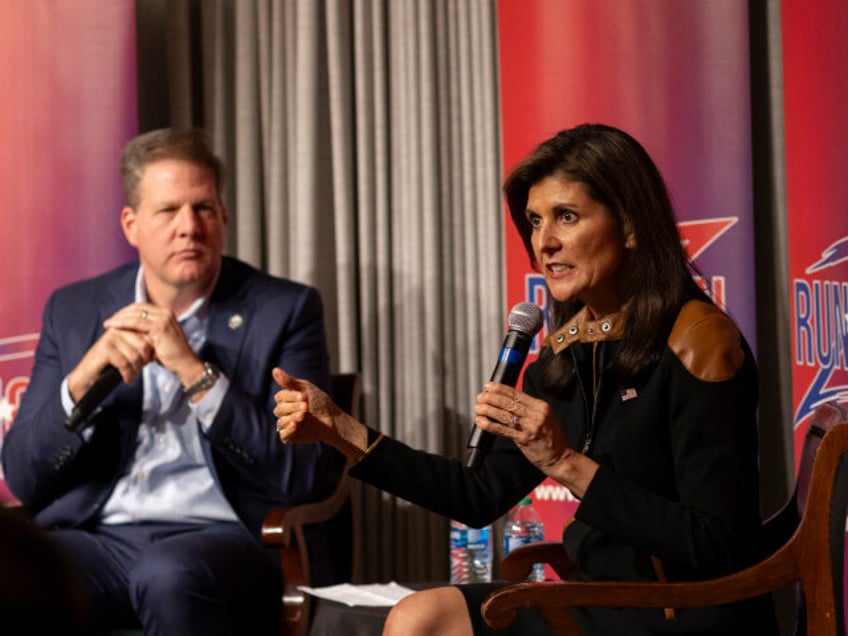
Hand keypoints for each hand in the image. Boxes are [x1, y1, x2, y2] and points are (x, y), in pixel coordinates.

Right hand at [67, 319, 154, 401]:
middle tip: (138, 370)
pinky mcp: (105, 349)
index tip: (148, 361)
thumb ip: (142, 346)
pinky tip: (128, 379)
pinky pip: (125, 362)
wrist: (88, 377)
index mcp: (125, 327)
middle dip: (144, 360)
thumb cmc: (111, 366)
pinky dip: (129, 374)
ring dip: (136, 369)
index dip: (151, 351)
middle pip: (144, 345)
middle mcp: (118, 330)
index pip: (148, 335)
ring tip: (132, 375)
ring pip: (136, 355)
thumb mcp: (130, 353)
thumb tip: (160, 344)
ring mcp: (111, 338)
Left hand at [102, 303, 203, 387]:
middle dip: (121, 313)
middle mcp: (166, 312)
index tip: (115, 319)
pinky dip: (123, 324)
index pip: (142, 307)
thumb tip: (129, 331)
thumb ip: (146, 332)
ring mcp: (164, 318)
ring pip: (135, 314)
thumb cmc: (171, 356)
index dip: (127, 312)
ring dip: (119, 318)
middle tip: (109, 321)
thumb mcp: (157, 340)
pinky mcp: (160, 326)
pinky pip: (136, 322)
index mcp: (166, 313)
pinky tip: (114, 327)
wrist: (184, 364)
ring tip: (108, 324)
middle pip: (137, 308)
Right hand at [272, 368, 367, 455]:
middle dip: (292, 407)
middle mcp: (285, 412)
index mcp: (287, 400)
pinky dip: (288, 430)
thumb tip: (274, 369)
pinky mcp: (292, 437)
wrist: (333, 419)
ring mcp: (288, 424)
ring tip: (304, 415)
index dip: (290, 396)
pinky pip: (283, 435)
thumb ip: (289, 381)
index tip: (304, 396)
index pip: (280, 397)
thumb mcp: (306, 388)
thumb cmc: (320, 402)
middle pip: (279, 409)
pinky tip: (295, 425)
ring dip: (292, 417)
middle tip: (306, 406)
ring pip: (281, 421)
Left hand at [472, 382, 597, 496]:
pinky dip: (490, 425)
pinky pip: (503, 429)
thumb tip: (507, 399)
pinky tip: (481, 421)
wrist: (560, 458)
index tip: (489, 386)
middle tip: (480, 397)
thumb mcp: (545, 417)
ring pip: (504, 414)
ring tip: (478, 407)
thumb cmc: (552, 438)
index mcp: (541, 406)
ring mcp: (530, 427)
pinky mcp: (523, 439)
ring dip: (487, 409)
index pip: (516, 393)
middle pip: (508, 402)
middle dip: (491, 398)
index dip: (500, 388)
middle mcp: (536, 415)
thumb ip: (528, 408)